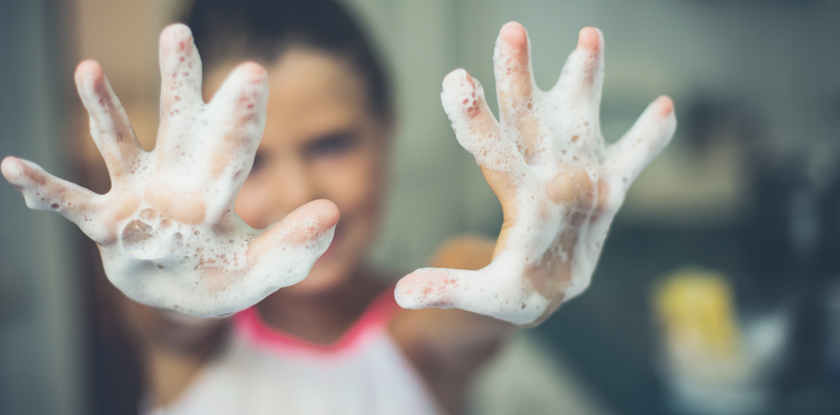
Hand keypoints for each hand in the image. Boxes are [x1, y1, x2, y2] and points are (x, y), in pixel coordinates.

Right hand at [1, 24, 338, 316]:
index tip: (252, 73)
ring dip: (103, 110)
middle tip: (178, 33)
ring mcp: (138, 197)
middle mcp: (176, 180)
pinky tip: (13, 167)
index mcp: (218, 189)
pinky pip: (72, 203)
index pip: (234, 147)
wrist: (182, 297)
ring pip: (120, 144)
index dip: (241, 113)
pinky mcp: (107, 223)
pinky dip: (45, 188)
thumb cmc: (223, 277)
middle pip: (178, 124)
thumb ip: (295, 245)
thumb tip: (333, 211)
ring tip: (89, 69)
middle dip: (178, 82)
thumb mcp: (264, 270)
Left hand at [395, 23, 675, 325]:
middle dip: (519, 77)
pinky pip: (632, 159)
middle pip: (527, 118)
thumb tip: (403, 293)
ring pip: (579, 119)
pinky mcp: (609, 190)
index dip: (475, 119)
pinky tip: (666, 107)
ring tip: (589, 34)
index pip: (491, 151)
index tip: (454, 80)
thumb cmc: (510, 293)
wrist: (544, 292)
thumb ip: (449, 288)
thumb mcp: (481, 296)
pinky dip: (649, 139)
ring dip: (585, 80)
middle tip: (510, 31)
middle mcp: (543, 173)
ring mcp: (578, 175)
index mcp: (515, 195)